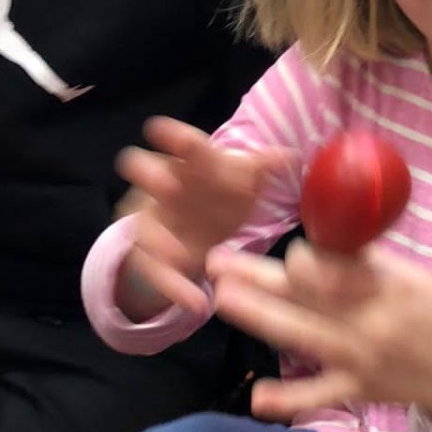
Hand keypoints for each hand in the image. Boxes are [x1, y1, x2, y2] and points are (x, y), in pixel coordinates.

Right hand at [115, 115, 289, 315]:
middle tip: (167, 185)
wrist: (198, 226)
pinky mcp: (147, 251)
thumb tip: (289, 155)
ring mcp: (150, 216)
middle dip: (151, 175)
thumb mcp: (244, 182)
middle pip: (144, 170)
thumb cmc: (221, 193)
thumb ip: (260, 169)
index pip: (183, 144)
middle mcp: (162, 183)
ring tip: (180, 257)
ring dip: (160, 240)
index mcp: (190, 162)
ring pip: (143, 225)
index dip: (173, 136)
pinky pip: (155, 270)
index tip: (161, 129)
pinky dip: (175, 287)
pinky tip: (195, 302)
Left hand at [207, 238, 431, 422]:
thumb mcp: (414, 278)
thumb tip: (319, 239)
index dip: (306, 258)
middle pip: (308, 295)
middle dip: (259, 276)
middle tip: (218, 262)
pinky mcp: (358, 391)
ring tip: (223, 298)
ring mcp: (362, 358)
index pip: (340, 265)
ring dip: (259, 316)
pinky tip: (257, 396)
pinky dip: (288, 399)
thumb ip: (368, 263)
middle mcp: (373, 321)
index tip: (289, 252)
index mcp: (391, 286)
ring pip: (303, 335)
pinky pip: (319, 395)